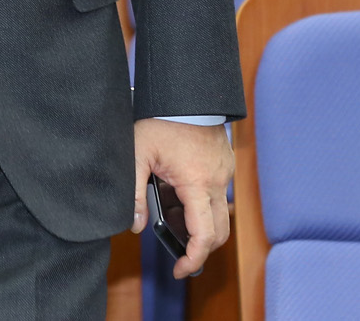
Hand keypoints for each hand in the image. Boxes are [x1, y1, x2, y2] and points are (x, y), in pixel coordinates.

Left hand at [133, 118, 234, 278]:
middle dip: (198, 246)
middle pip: (218, 231)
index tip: (180, 269)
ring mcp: (225, 172)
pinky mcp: (225, 164)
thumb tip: (134, 226)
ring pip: (218, 212)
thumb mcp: (138, 154)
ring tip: (167, 203)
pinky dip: (201, 201)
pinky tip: (176, 185)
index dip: (193, 259)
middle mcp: (218, 181)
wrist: (185, 91)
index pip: (204, 236)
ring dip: (197, 220)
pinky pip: (218, 193)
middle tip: (175, 246)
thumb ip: (134, 193)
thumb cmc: (160, 119)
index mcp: (198, 183)